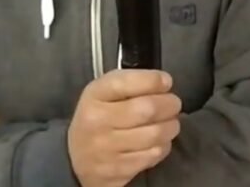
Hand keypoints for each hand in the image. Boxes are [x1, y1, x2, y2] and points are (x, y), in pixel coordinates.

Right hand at [67, 69, 181, 186]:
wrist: (76, 158)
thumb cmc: (98, 118)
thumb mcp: (104, 92)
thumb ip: (131, 82)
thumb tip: (164, 82)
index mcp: (94, 96)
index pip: (128, 82)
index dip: (154, 80)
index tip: (165, 82)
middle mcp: (97, 122)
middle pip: (148, 109)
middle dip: (170, 104)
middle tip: (173, 104)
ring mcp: (106, 149)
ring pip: (155, 133)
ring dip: (171, 126)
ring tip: (169, 122)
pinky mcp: (118, 170)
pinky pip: (153, 154)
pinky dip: (163, 145)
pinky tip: (158, 141)